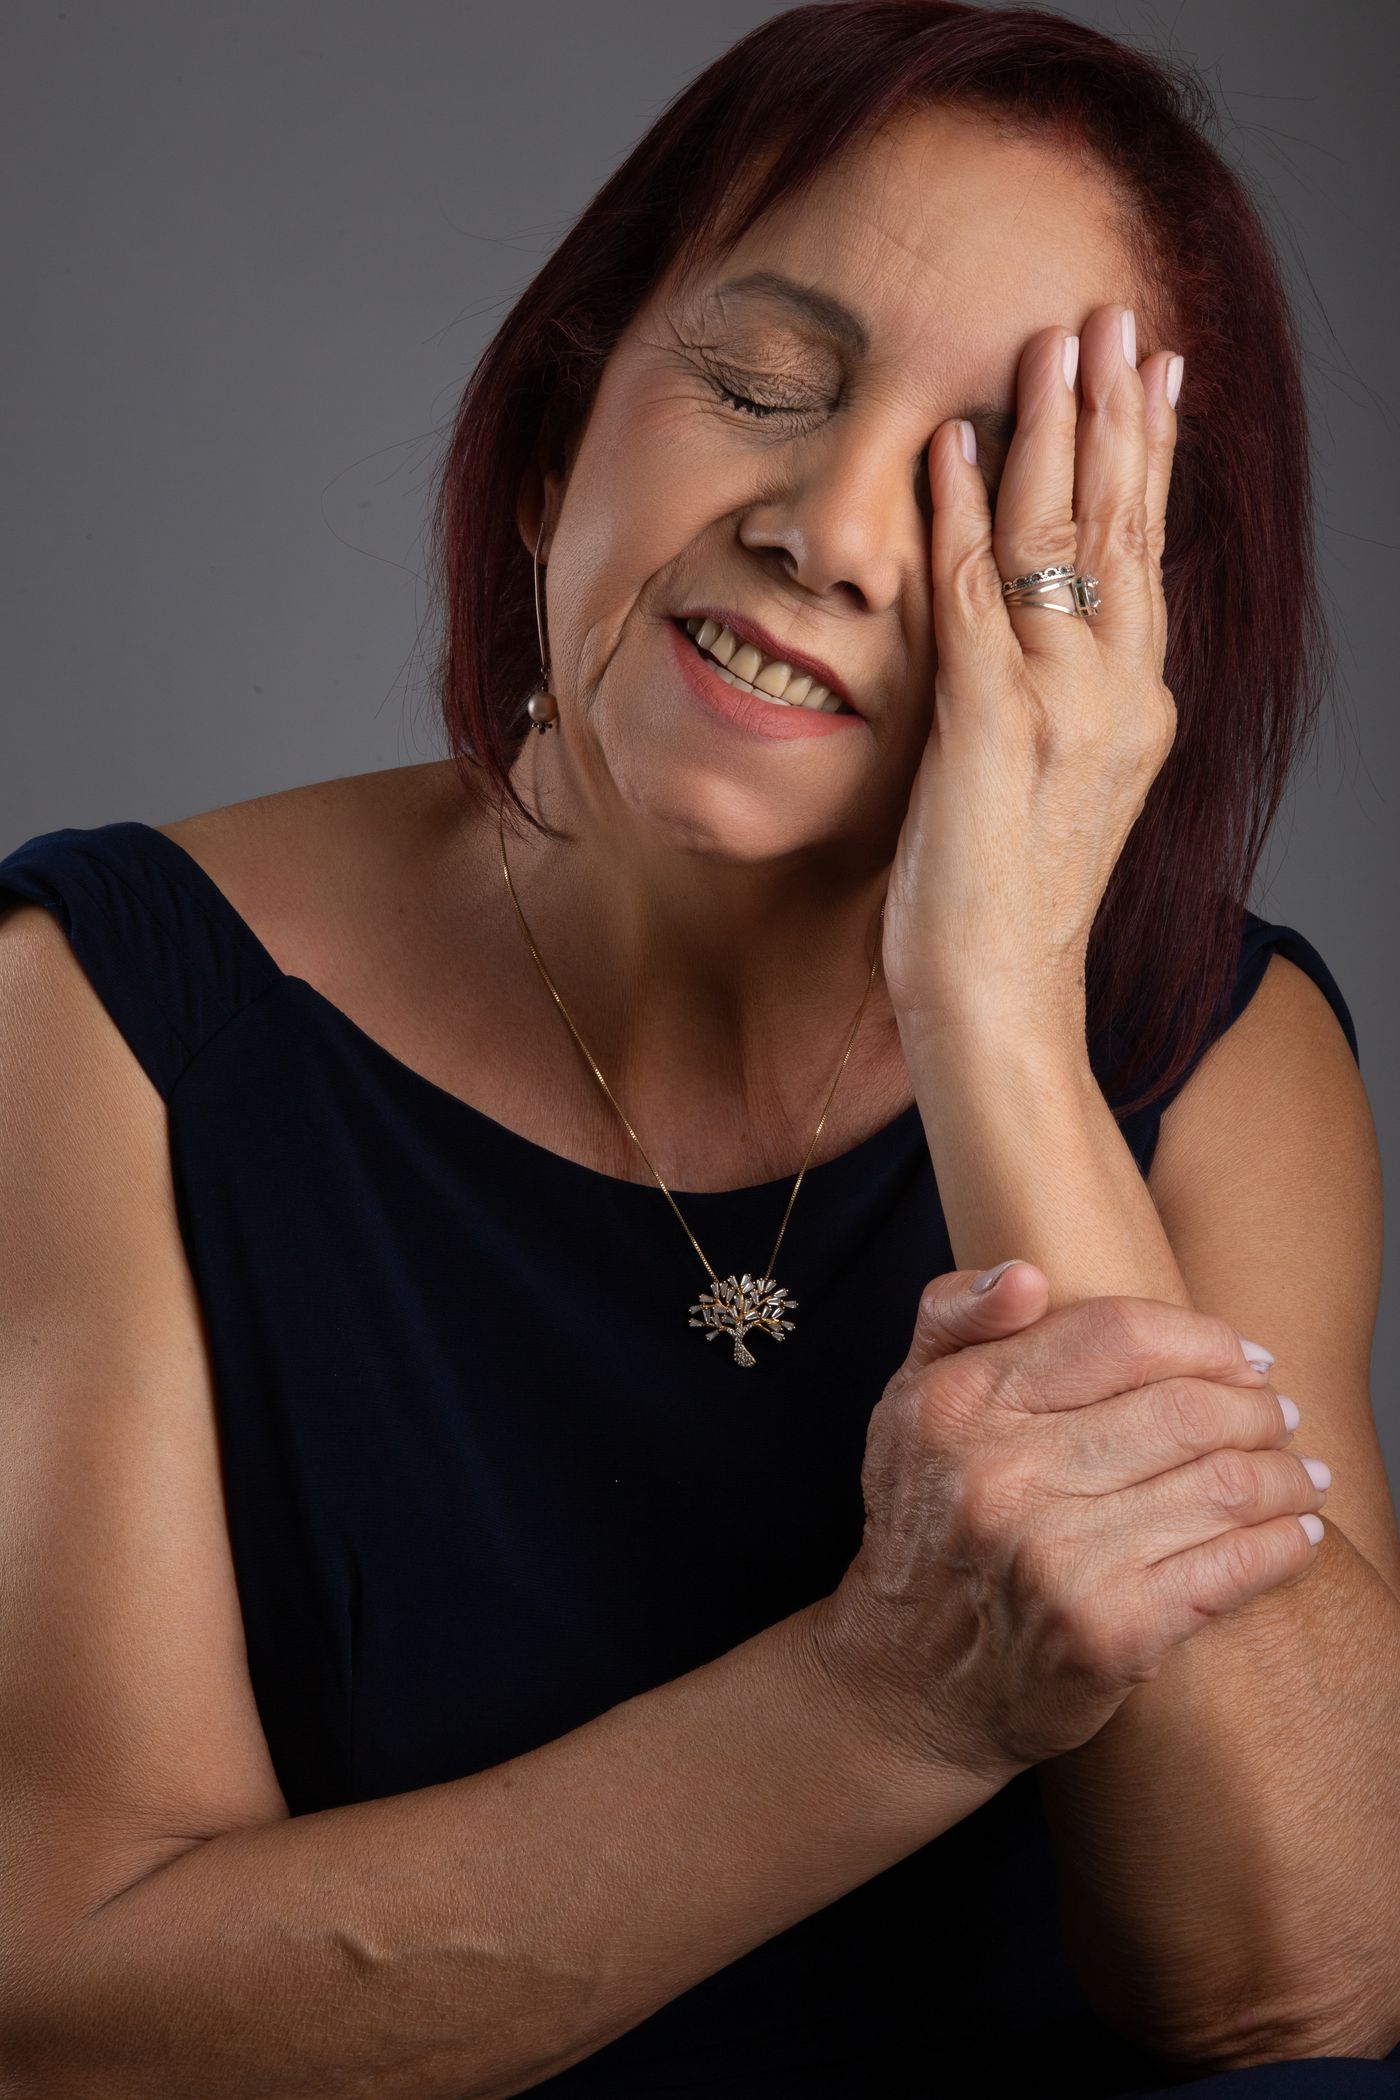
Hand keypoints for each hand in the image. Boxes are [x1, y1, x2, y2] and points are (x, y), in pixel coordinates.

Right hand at [810, 1261, 1327, 1783]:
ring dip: (1287, 1476)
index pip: (1119, 1335)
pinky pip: (1233, 1568)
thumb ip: (953, 1316)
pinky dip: (1284, 1545)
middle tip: (1282, 1417)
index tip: (1245, 1357)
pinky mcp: (1108, 1634)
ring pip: (1224, 1486)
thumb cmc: (926, 1528)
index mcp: (959, 1404)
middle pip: (1186, 1410)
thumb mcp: (906, 1405)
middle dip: (1260, 1409)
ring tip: (1302, 1474)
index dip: (1204, 1339)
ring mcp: (1057, 1558)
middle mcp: (1001, 1476)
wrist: (907, 1684)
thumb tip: (1026, 1275)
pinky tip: (1297, 1534)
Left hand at [879, 305, 1180, 1038]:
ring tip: (1049, 343)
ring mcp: (1058, 708)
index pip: (1148, 558)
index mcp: (1135, 709)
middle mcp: (1116, 696)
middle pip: (1121, 528)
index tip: (1157, 374)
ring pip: (1062, 543)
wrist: (1000, 1002)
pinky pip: (975, 597)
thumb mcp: (1056, 793)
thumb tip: (1043, 645)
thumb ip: (1064, 710)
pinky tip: (956, 445)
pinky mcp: (991, 729)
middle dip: (1117, 414)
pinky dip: (963, 514)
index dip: (1150, 460)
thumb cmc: (1010, 909)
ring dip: (1052, 433)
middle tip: (1115, 316)